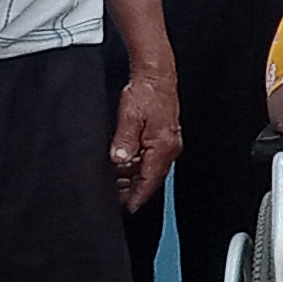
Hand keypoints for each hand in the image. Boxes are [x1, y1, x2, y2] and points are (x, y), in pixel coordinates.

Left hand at [109, 66, 180, 209]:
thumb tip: (119, 161)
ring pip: (149, 168)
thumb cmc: (146, 92)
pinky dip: (137, 164)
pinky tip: (123, 163)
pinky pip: (150, 157)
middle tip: (114, 196)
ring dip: (133, 176)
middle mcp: (169, 149)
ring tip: (114, 181)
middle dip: (133, 189)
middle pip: (150, 178)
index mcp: (162, 148)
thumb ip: (124, 142)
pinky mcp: (164, 136)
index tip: (126, 207)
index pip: (149, 181)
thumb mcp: (129, 118)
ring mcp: (168, 143)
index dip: (137, 196)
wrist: (156, 74)